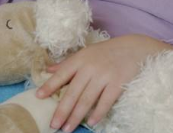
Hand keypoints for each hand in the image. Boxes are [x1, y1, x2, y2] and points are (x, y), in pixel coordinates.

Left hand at [37, 35, 171, 131]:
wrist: (134, 48)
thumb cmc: (107, 52)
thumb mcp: (86, 53)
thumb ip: (67, 63)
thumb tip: (48, 70)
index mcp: (80, 59)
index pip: (62, 74)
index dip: (50, 85)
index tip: (38, 97)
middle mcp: (90, 68)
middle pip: (73, 92)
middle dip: (62, 110)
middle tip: (53, 124)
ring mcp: (104, 76)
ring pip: (86, 100)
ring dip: (76, 116)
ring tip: (67, 129)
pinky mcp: (117, 84)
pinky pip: (105, 102)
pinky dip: (97, 113)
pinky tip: (90, 123)